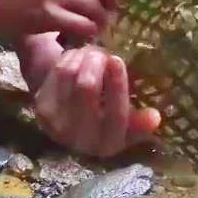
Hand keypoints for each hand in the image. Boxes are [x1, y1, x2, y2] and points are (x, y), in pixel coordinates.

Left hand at [32, 45, 160, 158]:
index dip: (117, 86)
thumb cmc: (105, 117)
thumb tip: (155, 117)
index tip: (118, 60)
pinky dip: (70, 59)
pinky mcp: (42, 109)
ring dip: (83, 57)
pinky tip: (78, 56)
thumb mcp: (125, 123)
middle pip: (87, 88)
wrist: (68, 119)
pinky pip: (58, 72)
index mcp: (108, 145)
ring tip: (92, 52)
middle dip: (97, 62)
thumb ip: (139, 123)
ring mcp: (57, 125)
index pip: (116, 116)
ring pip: (71, 75)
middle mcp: (81, 141)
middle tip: (104, 52)